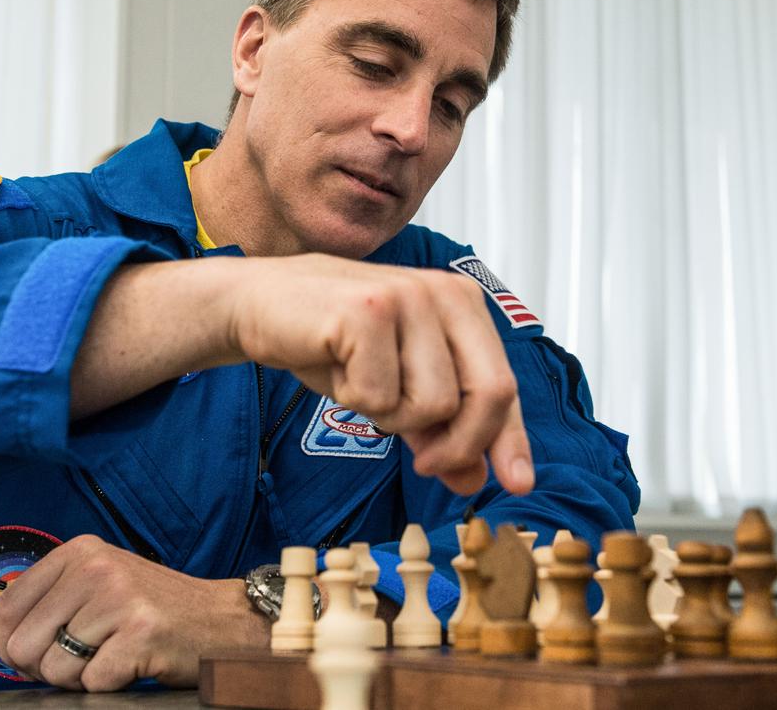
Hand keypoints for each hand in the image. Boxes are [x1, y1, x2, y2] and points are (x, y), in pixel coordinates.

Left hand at [0, 535, 268, 690]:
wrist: (220, 621)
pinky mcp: (140, 633)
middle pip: (23, 644)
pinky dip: (108, 684)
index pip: (8, 606)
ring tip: (113, 655)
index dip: (13, 642)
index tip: (42, 647)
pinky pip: (92, 682)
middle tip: (86, 655)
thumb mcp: (92, 592)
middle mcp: (97, 567)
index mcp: (80, 551)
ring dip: (80, 677)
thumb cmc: (152, 610)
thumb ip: (37, 607)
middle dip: (46, 666)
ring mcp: (119, 599)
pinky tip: (132, 663)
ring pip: (55, 669)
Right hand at [228, 254, 533, 495]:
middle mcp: (445, 293)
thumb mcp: (397, 389)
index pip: (505, 384)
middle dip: (459, 444)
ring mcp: (408, 297)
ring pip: (434, 404)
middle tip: (424, 462)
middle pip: (489, 394)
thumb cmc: (331, 342)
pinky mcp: (368, 312)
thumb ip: (440, 429)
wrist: (259, 305)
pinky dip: (355, 399)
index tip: (517, 484)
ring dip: (390, 415)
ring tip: (360, 382)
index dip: (510, 440)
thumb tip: (473, 479)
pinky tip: (336, 366)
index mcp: (463, 303)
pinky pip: (381, 396)